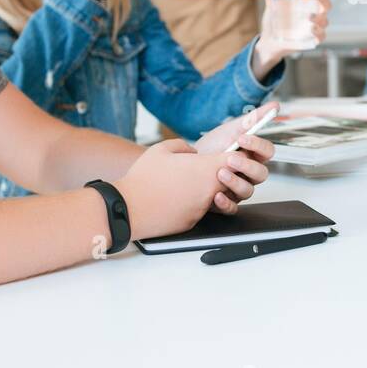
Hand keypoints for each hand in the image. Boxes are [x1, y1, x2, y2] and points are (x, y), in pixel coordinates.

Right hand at [114, 138, 269, 237]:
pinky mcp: (194, 221)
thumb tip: (193, 152)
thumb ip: (184, 146)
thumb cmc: (144, 177)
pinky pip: (201, 209)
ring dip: (208, 189)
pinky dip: (193, 203)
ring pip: (217, 195)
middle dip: (225, 174)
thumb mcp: (162, 149)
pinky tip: (176, 197)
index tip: (227, 154)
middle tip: (207, 168)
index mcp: (207, 168)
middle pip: (233, 180)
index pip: (237, 159)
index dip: (234, 155)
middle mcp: (211, 188)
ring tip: (187, 183)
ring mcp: (204, 207)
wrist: (129, 208)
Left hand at [194, 102, 278, 212]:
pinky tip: (215, 194)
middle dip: (247, 166)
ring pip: (248, 191)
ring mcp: (239, 189)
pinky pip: (232, 208)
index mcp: (254, 155)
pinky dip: (225, 202)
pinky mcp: (227, 202)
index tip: (242, 137)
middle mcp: (250, 174)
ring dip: (234, 182)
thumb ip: (253, 118)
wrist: (188, 161)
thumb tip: (275, 106)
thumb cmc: (213, 145)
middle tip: (230, 158)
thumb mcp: (230, 128)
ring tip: (219, 173)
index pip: (268, 152)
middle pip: (261, 174)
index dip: (258, 145)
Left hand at [253, 0, 329, 74]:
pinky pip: (321, 36)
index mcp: (308, 3)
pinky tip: (311, 29)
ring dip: (319, 18)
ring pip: (325, 21)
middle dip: (325, 0)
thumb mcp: (272, 4)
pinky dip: (319, 33)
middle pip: (327, 5)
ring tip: (309, 17)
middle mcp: (314, 14)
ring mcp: (314, 27)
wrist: (269, 41)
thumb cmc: (274, 20)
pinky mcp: (311, 40)